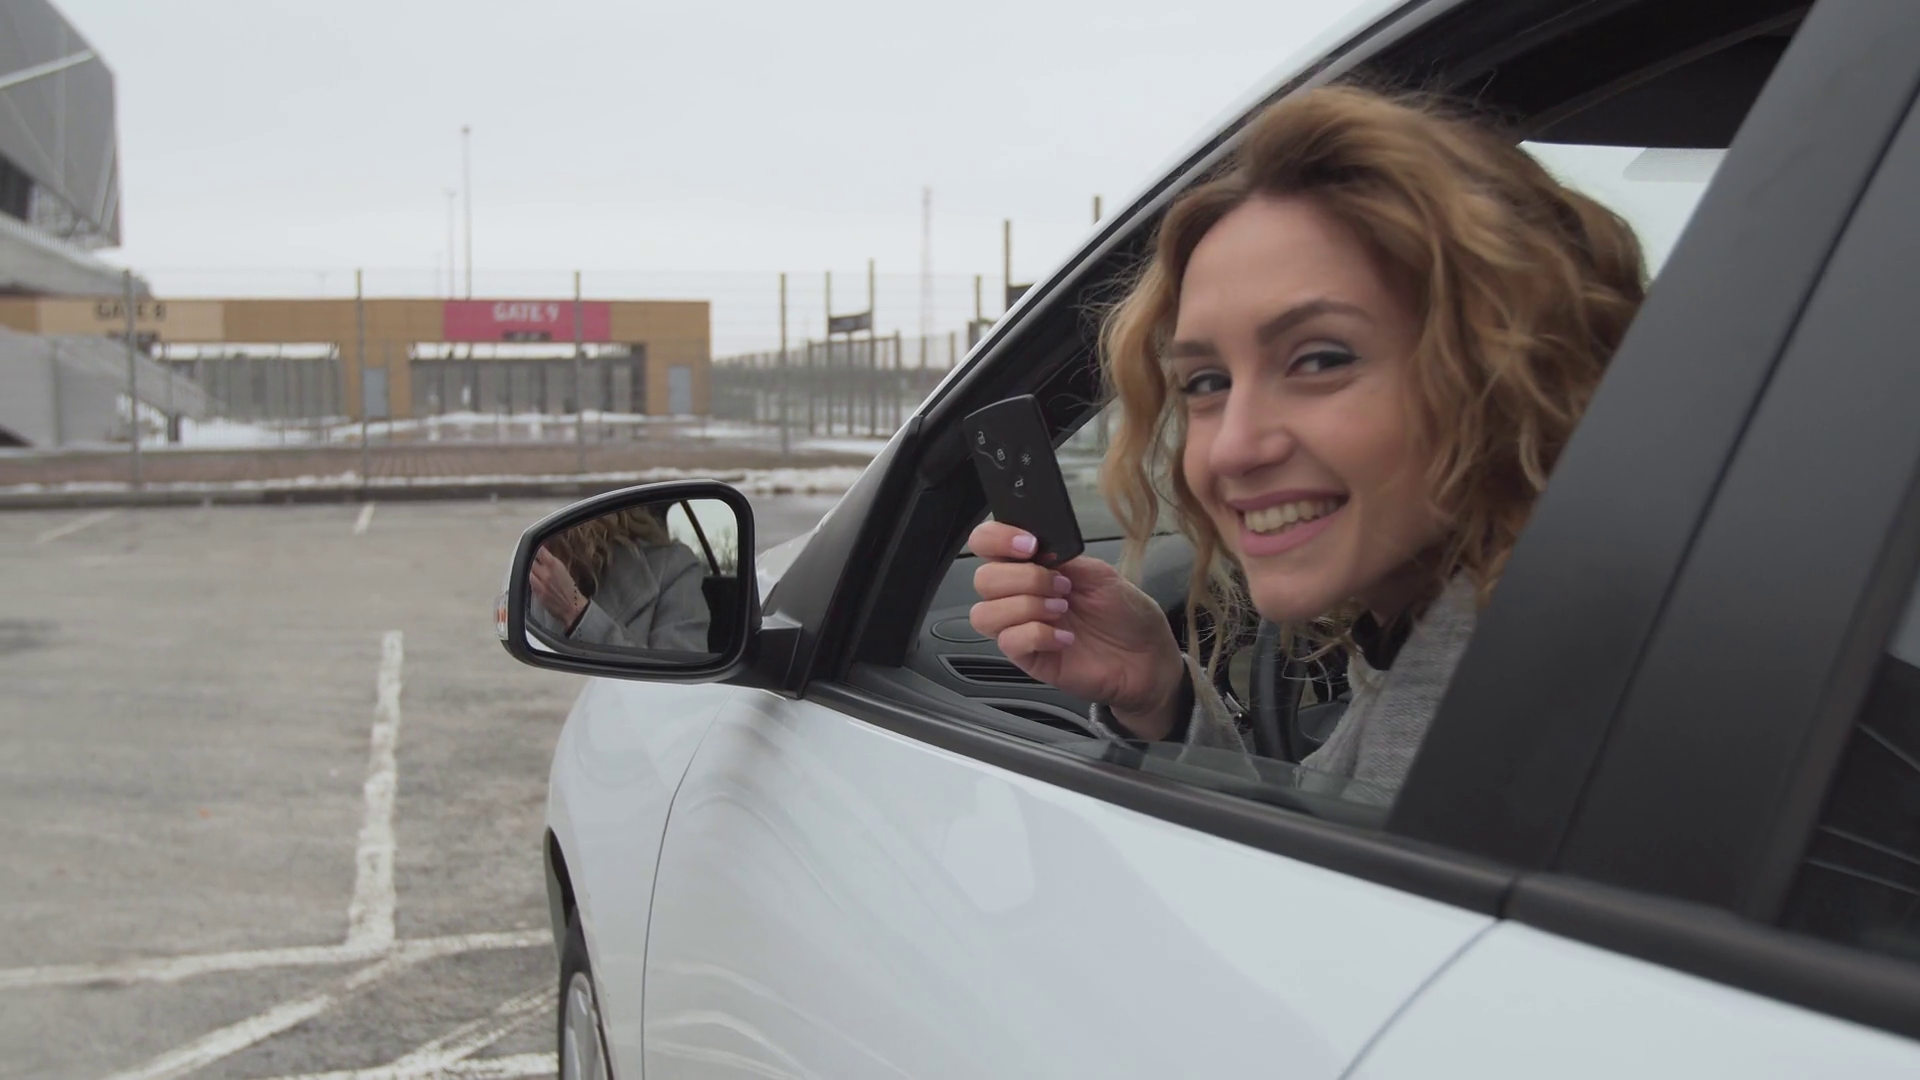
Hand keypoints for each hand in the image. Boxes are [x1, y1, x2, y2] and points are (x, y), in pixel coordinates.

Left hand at [530, 545, 588, 628]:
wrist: (572, 607)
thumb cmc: (571, 590)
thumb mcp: (565, 570)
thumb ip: (552, 561)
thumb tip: (545, 553)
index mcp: (555, 566)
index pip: (540, 551)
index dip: (537, 548)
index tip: (536, 546)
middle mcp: (545, 574)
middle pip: (530, 560)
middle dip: (532, 558)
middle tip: (533, 557)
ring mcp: (539, 584)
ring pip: (527, 571)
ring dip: (529, 568)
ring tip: (533, 569)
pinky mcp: (536, 593)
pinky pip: (528, 582)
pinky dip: (530, 579)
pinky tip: (534, 578)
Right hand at [968, 522, 1185, 738]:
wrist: (1147, 656)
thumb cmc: (1125, 613)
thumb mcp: (1098, 572)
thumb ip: (1063, 556)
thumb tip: (1036, 546)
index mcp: (1032, 566)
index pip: (986, 544)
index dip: (996, 539)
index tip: (1029, 545)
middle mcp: (1019, 596)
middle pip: (982, 579)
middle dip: (1024, 578)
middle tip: (1063, 586)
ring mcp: (1021, 628)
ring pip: (984, 614)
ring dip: (1026, 606)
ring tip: (1062, 610)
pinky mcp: (1028, 658)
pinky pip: (1008, 642)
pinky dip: (1037, 634)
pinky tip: (1065, 637)